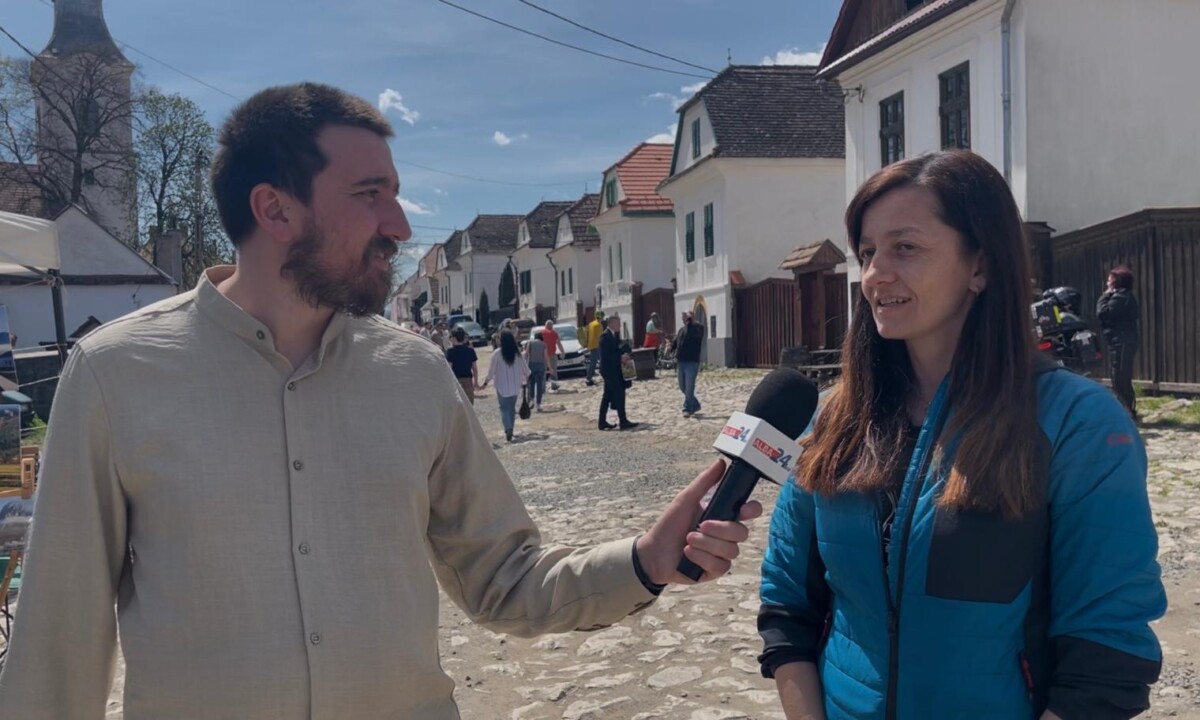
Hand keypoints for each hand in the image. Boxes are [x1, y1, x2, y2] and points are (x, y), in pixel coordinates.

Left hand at [634, 459, 762, 584]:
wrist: (653, 552)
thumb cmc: (670, 525)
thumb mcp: (685, 500)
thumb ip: (704, 482)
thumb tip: (720, 463)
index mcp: (723, 515)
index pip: (750, 511)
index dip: (752, 510)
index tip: (743, 510)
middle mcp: (726, 535)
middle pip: (742, 533)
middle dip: (721, 529)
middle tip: (701, 526)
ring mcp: (722, 553)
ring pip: (731, 550)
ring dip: (707, 544)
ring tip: (688, 540)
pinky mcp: (715, 570)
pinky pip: (721, 566)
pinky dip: (703, 558)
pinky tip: (688, 554)